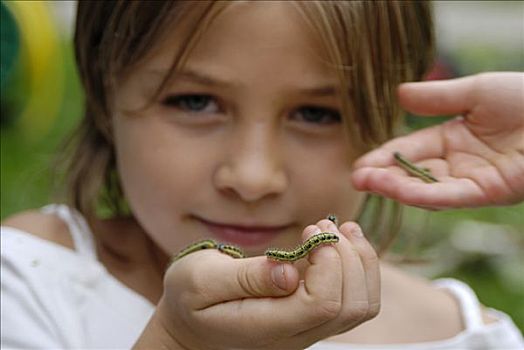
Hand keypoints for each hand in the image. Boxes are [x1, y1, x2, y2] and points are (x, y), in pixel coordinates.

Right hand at [140, 220, 378, 349]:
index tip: (309, 233)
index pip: (325, 304)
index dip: (330, 264)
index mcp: (269, 327)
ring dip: (360, 262)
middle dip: (350, 257)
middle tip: (322, 226)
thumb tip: (290, 273)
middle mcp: (297, 335)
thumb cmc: (189, 300)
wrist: (190, 326)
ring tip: (339, 229)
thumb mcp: (200, 281)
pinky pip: (352, 299)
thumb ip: (245, 278)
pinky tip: (339, 241)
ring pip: (361, 306)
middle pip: (353, 306)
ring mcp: (308, 329)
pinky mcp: (311, 317)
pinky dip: (357, 267)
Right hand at [352, 72, 523, 208]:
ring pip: (426, 189)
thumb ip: (438, 97)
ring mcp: (473, 180)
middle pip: (413, 174)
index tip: (360, 163)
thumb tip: (399, 94)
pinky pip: (451, 195)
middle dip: (383, 177)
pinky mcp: (489, 192)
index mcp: (453, 139)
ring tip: (367, 182)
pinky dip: (423, 194)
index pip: (411, 150)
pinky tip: (398, 189)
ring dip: (396, 187)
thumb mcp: (477, 91)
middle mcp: (459, 163)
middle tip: (356, 178)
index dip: (385, 157)